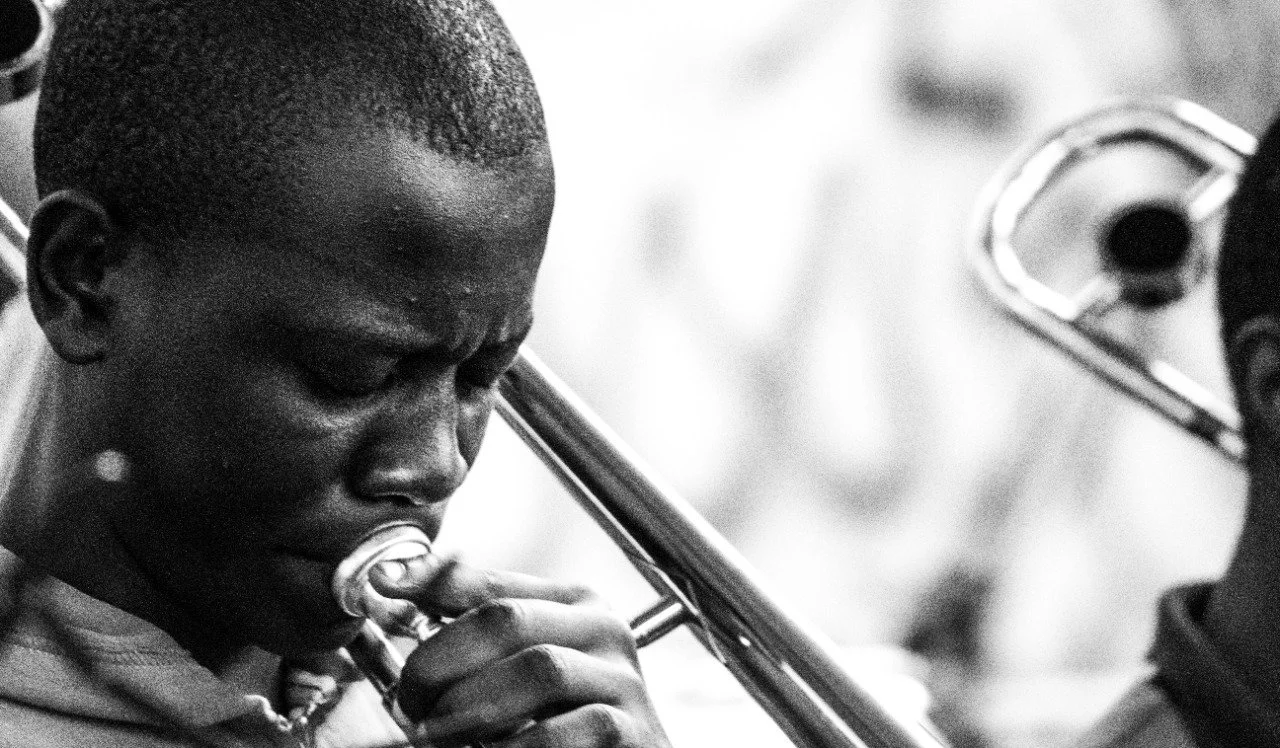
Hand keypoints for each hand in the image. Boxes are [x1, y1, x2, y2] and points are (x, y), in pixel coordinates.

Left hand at [370, 555, 673, 747]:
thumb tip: (396, 581)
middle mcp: (605, 631)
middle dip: (442, 660)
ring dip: (472, 705)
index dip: (432, 583)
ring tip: (436, 733)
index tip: (383, 586)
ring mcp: (623, 681)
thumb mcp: (522, 666)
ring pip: (540, 669)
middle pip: (509, 620)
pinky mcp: (630, 732)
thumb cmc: (567, 722)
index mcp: (576, 604)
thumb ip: (474, 625)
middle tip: (410, 701)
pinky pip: (559, 733)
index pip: (494, 585)